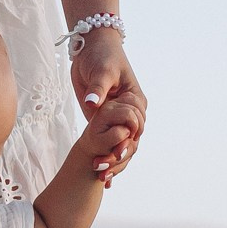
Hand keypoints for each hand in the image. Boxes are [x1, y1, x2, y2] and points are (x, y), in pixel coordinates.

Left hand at [69, 27, 143, 186]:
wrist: (90, 49)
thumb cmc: (101, 56)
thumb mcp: (102, 71)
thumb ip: (98, 89)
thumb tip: (93, 104)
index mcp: (136, 101)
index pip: (136, 127)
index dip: (127, 141)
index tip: (117, 153)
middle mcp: (130, 113)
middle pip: (129, 141)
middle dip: (118, 157)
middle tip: (104, 170)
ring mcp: (116, 118)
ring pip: (119, 145)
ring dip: (112, 162)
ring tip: (102, 178)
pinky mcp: (101, 120)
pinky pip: (106, 142)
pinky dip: (104, 157)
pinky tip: (100, 177)